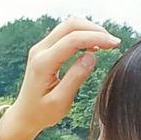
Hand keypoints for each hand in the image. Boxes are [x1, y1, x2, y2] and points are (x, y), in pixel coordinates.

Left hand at [2, 16, 120, 139]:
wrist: (24, 115)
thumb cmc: (42, 113)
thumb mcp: (61, 101)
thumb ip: (76, 78)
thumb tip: (92, 55)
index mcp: (43, 63)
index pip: (72, 40)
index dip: (97, 38)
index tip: (116, 44)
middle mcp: (39, 50)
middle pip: (70, 25)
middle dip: (95, 29)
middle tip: (114, 43)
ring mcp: (41, 47)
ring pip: (68, 26)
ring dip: (89, 30)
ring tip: (106, 44)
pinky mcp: (45, 49)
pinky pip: (65, 33)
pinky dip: (82, 34)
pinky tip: (94, 46)